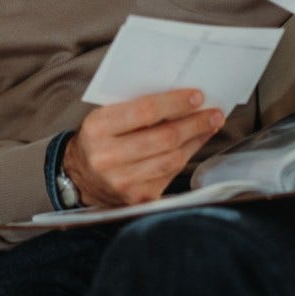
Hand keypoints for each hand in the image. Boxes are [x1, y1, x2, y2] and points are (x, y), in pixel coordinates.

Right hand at [63, 89, 224, 208]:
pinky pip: (171, 175)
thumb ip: (136, 107)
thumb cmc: (99, 139)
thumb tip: (181, 99)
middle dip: (194, 123)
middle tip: (213, 113)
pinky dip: (186, 157)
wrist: (81, 177)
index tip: (197, 96)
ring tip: (210, 125)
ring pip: (172, 159)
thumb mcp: (105, 116)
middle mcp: (107, 158)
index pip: (144, 112)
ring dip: (196, 140)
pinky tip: (195, 144)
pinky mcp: (138, 199)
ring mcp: (123, 182)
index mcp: (97, 129)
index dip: (175, 104)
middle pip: (163, 138)